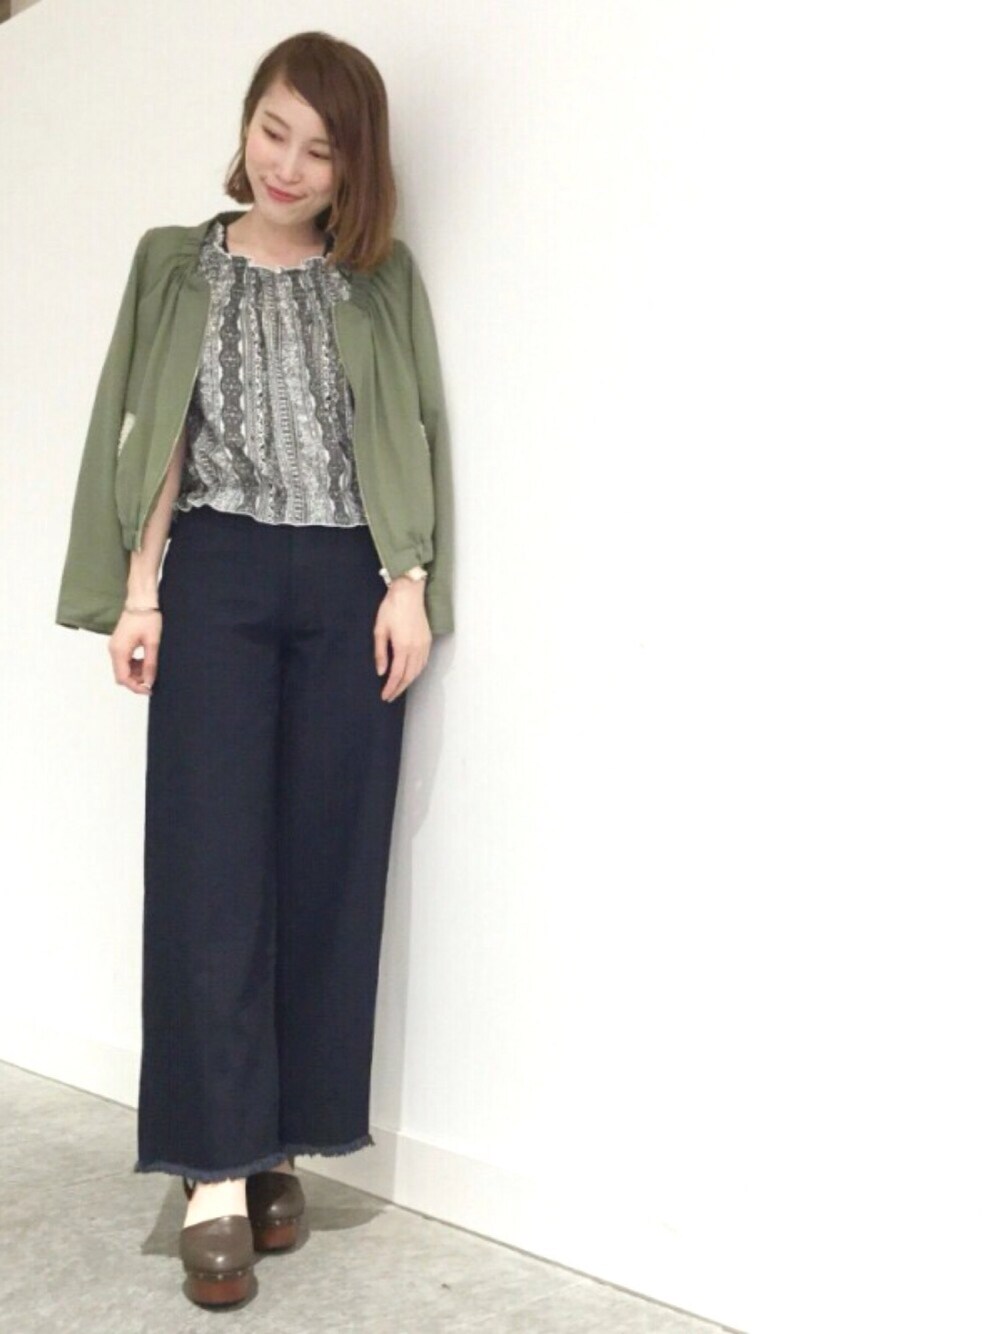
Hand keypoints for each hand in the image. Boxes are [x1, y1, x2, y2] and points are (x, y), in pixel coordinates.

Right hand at [109, 608, 161, 694]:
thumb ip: (150, 664)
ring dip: (136, 672)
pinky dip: (135, 665)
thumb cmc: (147, 618)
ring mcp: (115, 647)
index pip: (122, 678)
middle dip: (136, 680)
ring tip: (151, 667)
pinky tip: (146, 660)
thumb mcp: (152, 643)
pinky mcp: (119, 644)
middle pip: (121, 675)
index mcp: (119, 651)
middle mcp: (113, 650)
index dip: (135, 687)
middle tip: (152, 678)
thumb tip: (149, 681)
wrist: (141, 601)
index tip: (149, 689)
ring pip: (123, 669)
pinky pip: (125, 661)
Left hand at [373, 580, 431, 701]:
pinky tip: (411, 673)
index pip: (397, 675)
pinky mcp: (428, 640)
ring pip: (418, 671)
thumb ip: (380, 653)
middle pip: (409, 676)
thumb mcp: (380, 630)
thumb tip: (381, 672)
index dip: (390, 688)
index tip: (384, 696)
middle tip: (390, 696)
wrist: (408, 592)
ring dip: (409, 682)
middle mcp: (416, 649)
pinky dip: (417, 672)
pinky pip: (424, 662)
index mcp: (403, 647)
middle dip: (399, 689)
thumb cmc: (391, 608)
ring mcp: (424, 645)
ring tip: (399, 687)